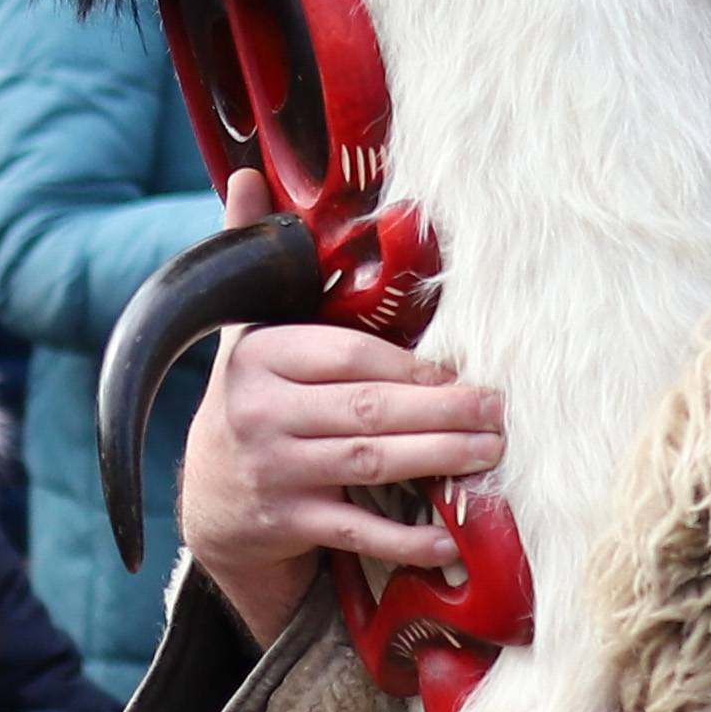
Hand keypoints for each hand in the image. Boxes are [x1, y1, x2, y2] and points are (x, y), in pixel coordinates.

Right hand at [179, 286, 506, 628]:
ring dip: (438, 459)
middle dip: (442, 412)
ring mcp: (273, 471)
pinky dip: (403, 536)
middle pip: (368, 410)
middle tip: (500, 412)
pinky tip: (448, 535)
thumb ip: (252, 259)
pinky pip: (355, 529)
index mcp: (257, 358)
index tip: (462, 370)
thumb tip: (251, 174)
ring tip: (491, 453)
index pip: (348, 356)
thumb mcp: (242, 333)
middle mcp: (260, 413)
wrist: (211, 499)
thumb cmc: (251, 400)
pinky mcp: (286, 522)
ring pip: (369, 462)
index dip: (410, 366)